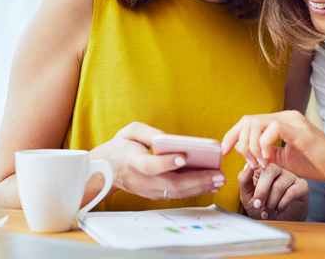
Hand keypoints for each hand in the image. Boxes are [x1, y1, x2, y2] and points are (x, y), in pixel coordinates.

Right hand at [90, 122, 225, 200]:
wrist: (105, 170)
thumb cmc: (121, 146)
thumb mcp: (130, 131)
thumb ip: (149, 132)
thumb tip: (170, 139)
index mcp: (134, 162)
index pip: (151, 166)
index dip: (167, 162)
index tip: (184, 157)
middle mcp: (142, 180)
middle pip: (171, 184)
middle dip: (197, 180)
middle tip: (218, 174)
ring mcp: (148, 190)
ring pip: (176, 193)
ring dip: (200, 187)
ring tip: (219, 180)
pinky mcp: (154, 194)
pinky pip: (176, 194)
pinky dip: (194, 190)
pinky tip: (210, 184)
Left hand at [222, 111, 324, 184]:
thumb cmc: (318, 164)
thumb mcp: (286, 160)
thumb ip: (268, 154)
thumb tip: (248, 155)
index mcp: (282, 122)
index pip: (249, 121)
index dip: (232, 135)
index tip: (224, 152)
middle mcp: (286, 116)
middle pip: (248, 120)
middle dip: (239, 142)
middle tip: (249, 163)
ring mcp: (293, 121)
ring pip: (256, 123)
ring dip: (251, 146)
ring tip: (260, 163)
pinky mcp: (300, 130)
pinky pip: (271, 129)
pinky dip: (263, 146)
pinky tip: (269, 160)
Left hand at [238, 162, 308, 220]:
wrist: (277, 223)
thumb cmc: (262, 208)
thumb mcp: (247, 196)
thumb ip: (244, 181)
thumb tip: (248, 165)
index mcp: (263, 169)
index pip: (258, 162)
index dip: (252, 170)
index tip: (249, 186)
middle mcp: (278, 170)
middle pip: (270, 170)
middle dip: (261, 191)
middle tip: (257, 205)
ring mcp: (290, 177)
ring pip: (280, 185)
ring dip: (271, 202)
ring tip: (267, 213)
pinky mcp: (302, 186)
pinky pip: (292, 192)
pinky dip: (282, 204)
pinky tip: (277, 210)